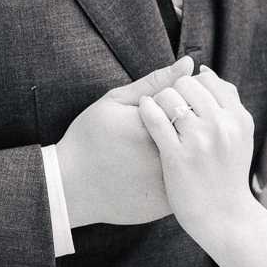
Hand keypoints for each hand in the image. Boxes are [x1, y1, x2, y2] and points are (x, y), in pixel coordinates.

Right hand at [56, 56, 193, 226]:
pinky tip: (154, 169)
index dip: (181, 102)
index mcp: (152, 127)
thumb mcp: (116, 102)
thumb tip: (189, 62)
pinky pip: (185, 184)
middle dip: (186, 127)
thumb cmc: (90, 138)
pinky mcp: (165, 204)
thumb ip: (156, 81)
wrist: (70, 187)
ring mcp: (166, 183)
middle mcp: (164, 157)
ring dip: (188, 151)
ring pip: (193, 160)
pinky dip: (180, 174)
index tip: (164, 107)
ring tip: (152, 151)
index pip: (190, 104)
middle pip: (196, 132)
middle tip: (154, 134)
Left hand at [138, 67, 254, 248]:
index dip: (192, 84)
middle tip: (168, 104)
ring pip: (170, 97)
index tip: (184, 96)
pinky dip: (146, 109)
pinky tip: (143, 111)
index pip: (209, 80)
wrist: (224, 216)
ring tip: (156, 110)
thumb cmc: (228, 173)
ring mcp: (199, 141)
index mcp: (238, 118)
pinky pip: (154, 119)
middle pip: (188, 84)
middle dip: (175, 90)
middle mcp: (221, 125)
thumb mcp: (240, 135)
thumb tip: (204, 71)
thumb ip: (228, 101)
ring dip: (159, 99)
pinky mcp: (177, 156)